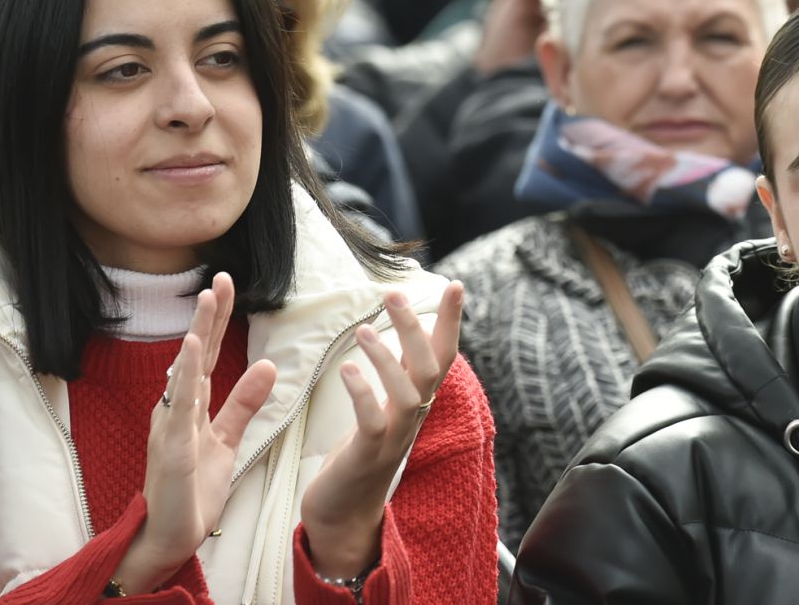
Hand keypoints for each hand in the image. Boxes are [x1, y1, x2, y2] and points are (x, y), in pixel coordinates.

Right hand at [116, 274, 278, 593]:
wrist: (171, 537)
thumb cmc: (193, 491)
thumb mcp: (227, 440)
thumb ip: (244, 403)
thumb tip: (269, 364)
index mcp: (190, 406)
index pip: (207, 354)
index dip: (217, 319)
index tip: (226, 284)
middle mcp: (176, 409)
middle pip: (195, 354)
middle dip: (209, 315)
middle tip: (221, 277)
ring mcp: (171, 426)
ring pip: (186, 371)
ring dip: (198, 333)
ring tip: (208, 298)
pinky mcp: (172, 447)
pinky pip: (179, 406)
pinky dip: (186, 376)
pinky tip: (192, 348)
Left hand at [298, 283, 464, 579]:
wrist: (343, 513)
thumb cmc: (360, 454)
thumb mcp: (384, 407)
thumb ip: (397, 375)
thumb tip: (405, 334)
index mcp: (416, 401)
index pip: (442, 355)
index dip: (450, 322)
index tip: (455, 285)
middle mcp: (413, 417)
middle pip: (430, 369)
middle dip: (416, 329)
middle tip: (394, 294)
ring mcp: (394, 438)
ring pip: (408, 394)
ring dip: (388, 359)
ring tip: (364, 330)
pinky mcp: (368, 456)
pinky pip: (374, 423)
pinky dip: (364, 394)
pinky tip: (348, 370)